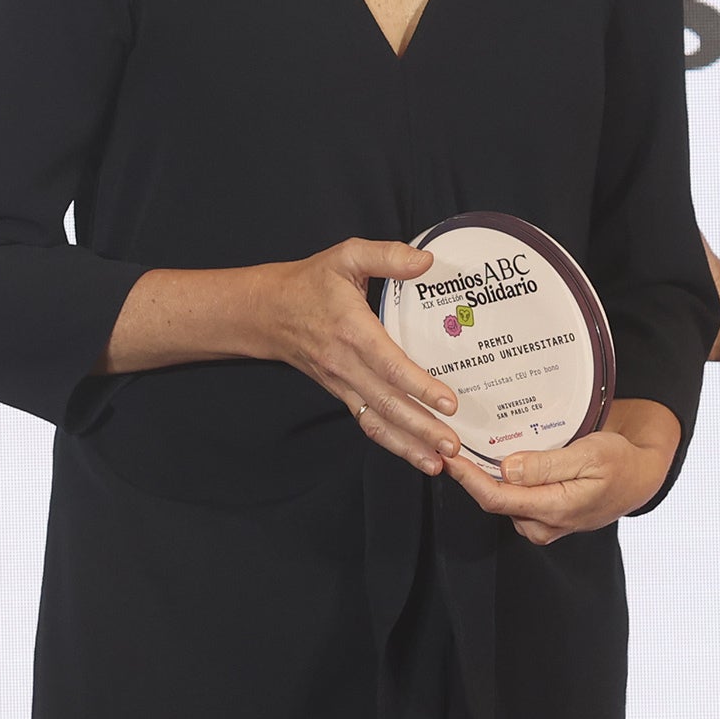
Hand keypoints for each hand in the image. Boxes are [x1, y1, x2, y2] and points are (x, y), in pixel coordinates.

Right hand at [257, 238, 462, 476]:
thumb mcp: (347, 255)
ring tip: (437, 463)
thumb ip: (387, 256)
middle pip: (387, 404)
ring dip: (407, 445)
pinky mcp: (340, 393)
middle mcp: (346, 364)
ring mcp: (341, 383)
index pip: (389, 365)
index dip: (419, 386)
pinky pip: (366, 421)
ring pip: (376, 422)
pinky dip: (391, 441)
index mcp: (352, 331)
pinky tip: (415, 453)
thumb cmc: (311, 282)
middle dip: (421, 428)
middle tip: (453, 445)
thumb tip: (427, 262)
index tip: (448, 401)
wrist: (266, 312)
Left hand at [444, 398, 680, 543]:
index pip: (498, 498)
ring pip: (503, 501)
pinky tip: (500, 462)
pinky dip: (503, 483)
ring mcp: (544, 525)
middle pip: (495, 501)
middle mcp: (545, 524)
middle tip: (451, 443)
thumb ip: (547, 465)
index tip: (449, 457)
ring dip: (487, 478)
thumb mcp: (589, 454)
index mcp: (556, 507)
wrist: (639, 479)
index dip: (469, 479)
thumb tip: (507, 469)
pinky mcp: (544, 520)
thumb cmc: (619, 463)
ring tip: (473, 448)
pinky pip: (515, 502)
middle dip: (471, 475)